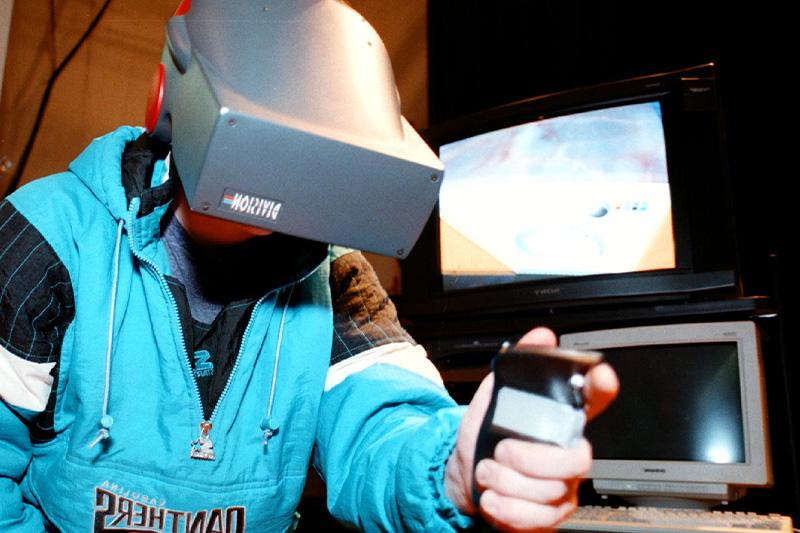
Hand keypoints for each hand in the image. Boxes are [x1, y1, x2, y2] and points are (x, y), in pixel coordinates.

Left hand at [444, 327, 618, 531]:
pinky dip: (506, 507)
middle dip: (529, 458)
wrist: (463, 475)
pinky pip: (537, 517)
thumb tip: (541, 335)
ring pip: (550, 491)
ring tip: (489, 471)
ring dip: (507, 481)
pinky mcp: (550, 516)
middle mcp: (568, 455)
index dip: (601, 389)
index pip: (594, 400)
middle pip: (576, 460)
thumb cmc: (484, 436)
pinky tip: (494, 496)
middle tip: (500, 451)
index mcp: (560, 421)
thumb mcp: (493, 397)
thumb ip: (515, 366)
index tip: (601, 376)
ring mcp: (563, 488)